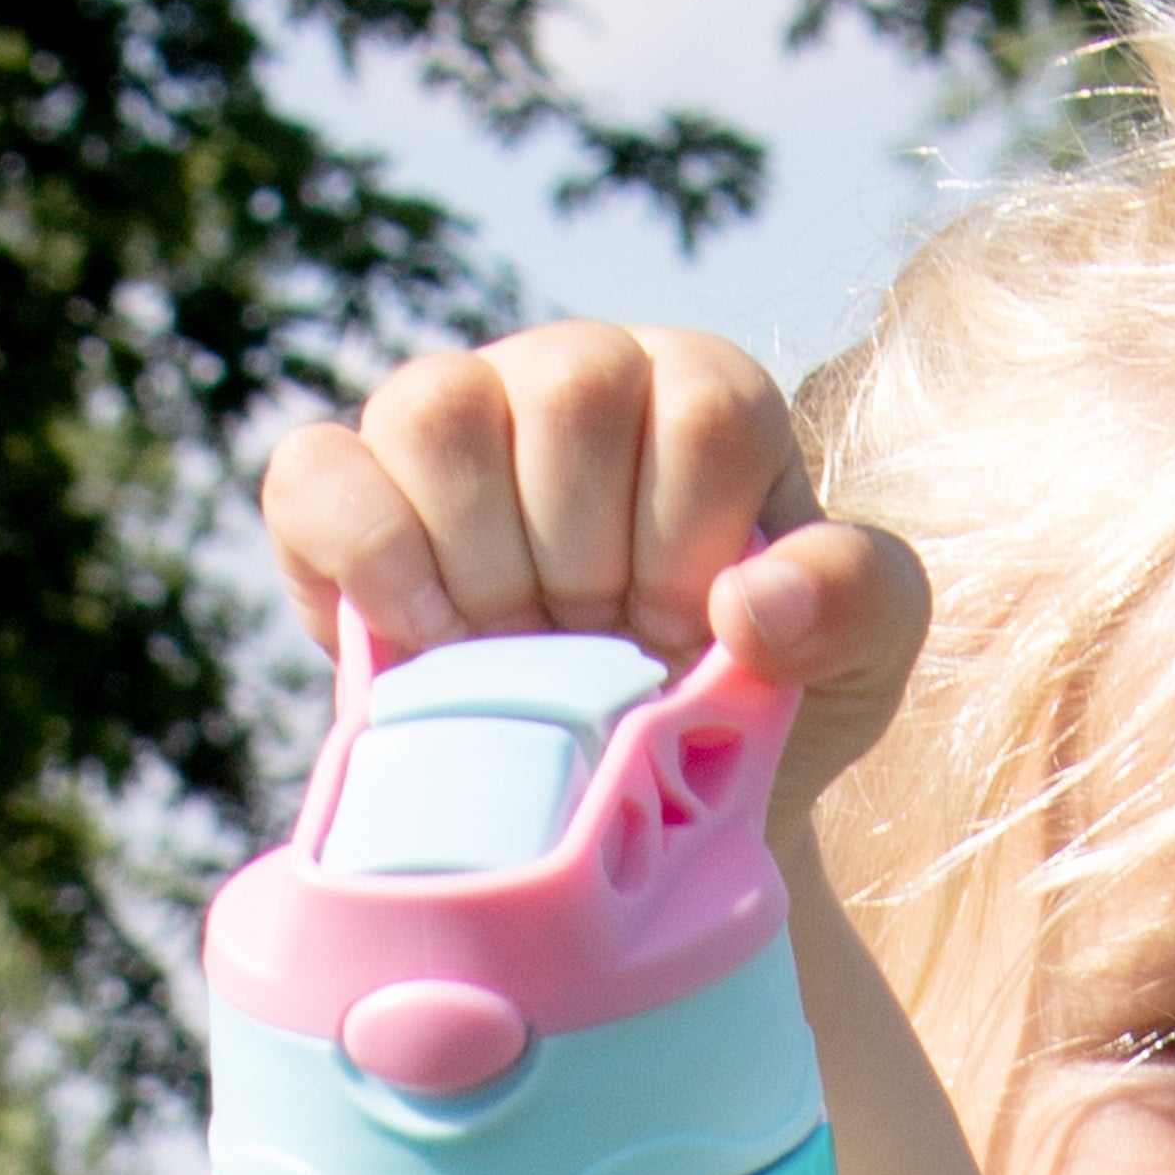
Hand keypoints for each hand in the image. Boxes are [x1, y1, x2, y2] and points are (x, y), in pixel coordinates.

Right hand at [258, 321, 925, 820]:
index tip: (686, 635)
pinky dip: (368, 560)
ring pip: (440, 409)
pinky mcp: (342, 485)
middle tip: (602, 651)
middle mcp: (575, 374)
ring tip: (517, 651)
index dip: (691, 545)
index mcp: (703, 399)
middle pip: (571, 391)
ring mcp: (452, 415)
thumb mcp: (856, 667)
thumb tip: (749, 603)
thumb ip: (856, 605)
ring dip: (487, 563)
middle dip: (595, 560)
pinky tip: (424, 637)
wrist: (619, 799)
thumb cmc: (747, 707)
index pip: (703, 408)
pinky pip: (318, 473)